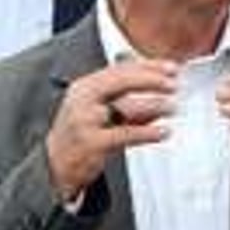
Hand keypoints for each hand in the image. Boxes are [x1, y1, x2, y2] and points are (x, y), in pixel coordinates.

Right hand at [45, 59, 177, 200]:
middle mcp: (83, 99)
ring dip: (154, 106)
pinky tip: (162, 131)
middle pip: (122, 81)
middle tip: (173, 83)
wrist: (55, 163)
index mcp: (85, 85)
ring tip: (173, 107)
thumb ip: (124, 92)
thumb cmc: (80, 132)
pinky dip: (147, 132)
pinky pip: (125, 134)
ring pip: (125, 107)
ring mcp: (85, 120)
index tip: (171, 68)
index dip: (148, 66)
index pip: (120, 69)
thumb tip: (154, 78)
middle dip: (151, 79)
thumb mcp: (97, 106)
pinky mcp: (91, 143)